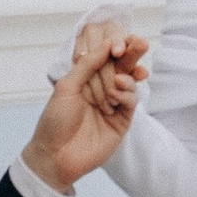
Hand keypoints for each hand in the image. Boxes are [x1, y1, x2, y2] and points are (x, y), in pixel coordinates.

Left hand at [25, 22, 146, 194]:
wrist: (56, 155)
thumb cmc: (55, 120)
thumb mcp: (66, 86)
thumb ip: (87, 64)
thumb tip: (106, 45)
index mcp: (86, 78)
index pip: (106, 56)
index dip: (116, 46)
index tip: (120, 41)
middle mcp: (101, 88)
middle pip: (123, 66)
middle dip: (133, 54)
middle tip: (141, 43)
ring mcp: (113, 104)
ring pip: (130, 82)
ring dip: (127, 77)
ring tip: (118, 81)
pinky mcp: (122, 120)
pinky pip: (131, 101)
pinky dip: (126, 94)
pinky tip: (115, 95)